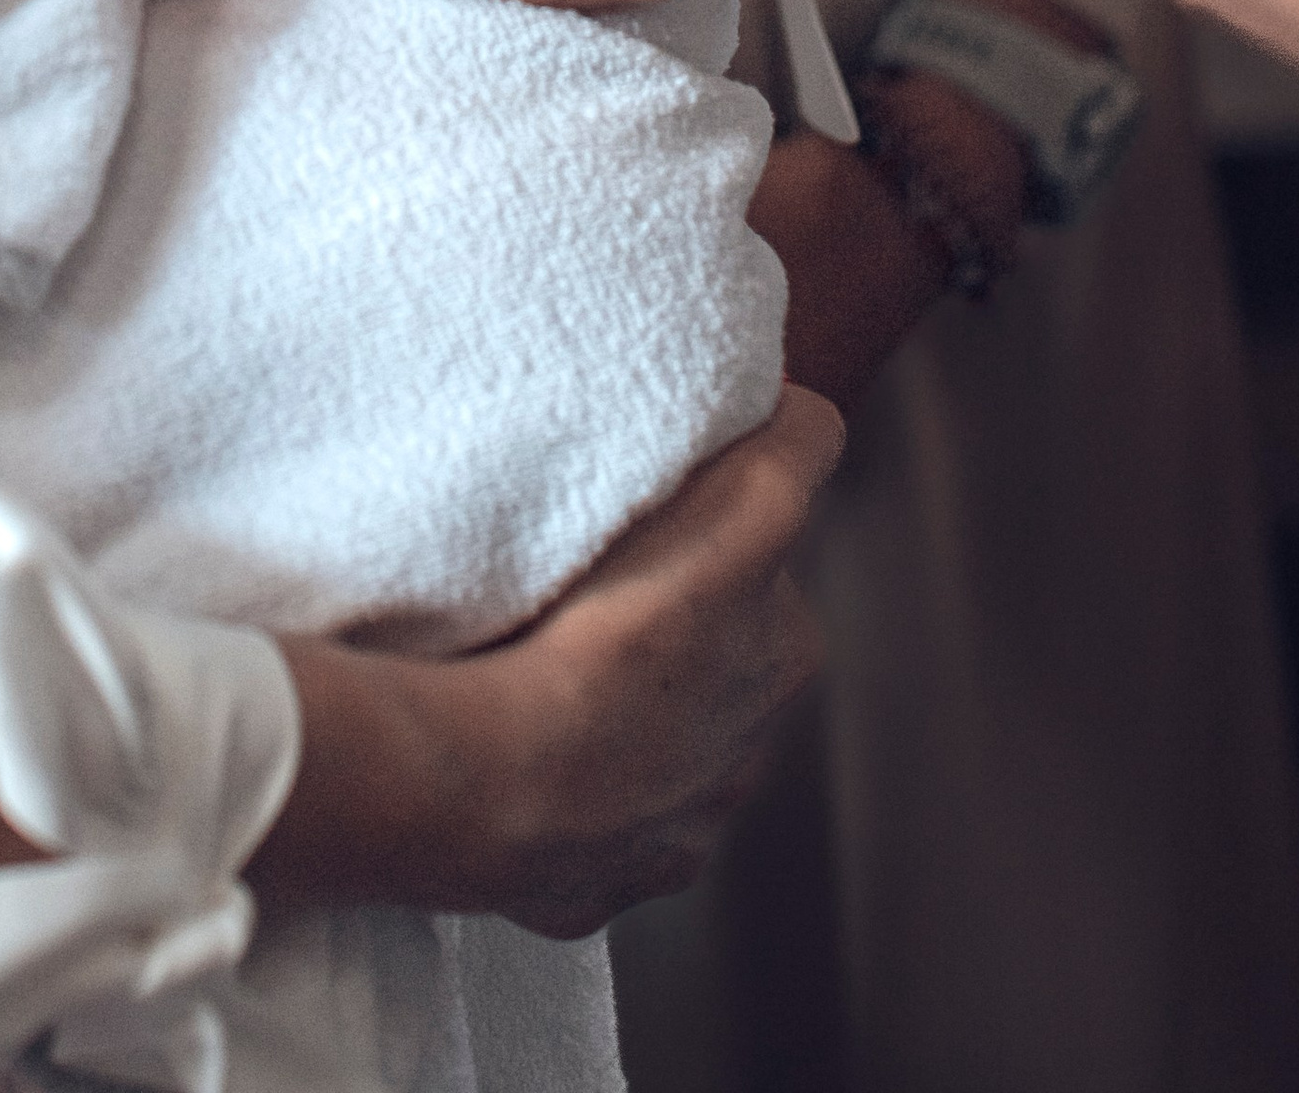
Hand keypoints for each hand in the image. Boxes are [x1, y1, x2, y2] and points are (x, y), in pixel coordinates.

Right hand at [258, 387, 844, 932]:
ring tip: (537, 665)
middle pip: (709, 655)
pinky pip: (580, 823)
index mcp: (785, 660)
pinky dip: (560, 791)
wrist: (495, 776)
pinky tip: (518, 748)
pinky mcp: (594, 888)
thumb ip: (790, 450)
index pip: (764, 567)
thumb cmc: (611, 637)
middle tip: (589, 583)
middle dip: (665, 621)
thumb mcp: (739, 511)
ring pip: (648, 744)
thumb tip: (803, 411)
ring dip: (615, 710)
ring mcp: (667, 830)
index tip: (660, 517)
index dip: (714, 529)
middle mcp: (745, 758)